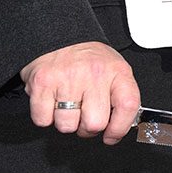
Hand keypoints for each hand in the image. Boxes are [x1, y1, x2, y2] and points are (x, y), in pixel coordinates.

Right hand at [20, 41, 139, 144]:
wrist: (58, 37)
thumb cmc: (88, 59)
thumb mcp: (114, 69)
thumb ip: (121, 96)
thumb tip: (122, 126)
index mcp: (117, 71)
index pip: (128, 106)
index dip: (120, 128)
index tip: (112, 135)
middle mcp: (94, 73)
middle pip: (94, 124)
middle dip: (88, 128)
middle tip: (84, 116)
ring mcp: (68, 78)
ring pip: (67, 126)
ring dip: (66, 122)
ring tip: (68, 104)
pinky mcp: (43, 83)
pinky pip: (43, 120)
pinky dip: (45, 117)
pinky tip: (52, 101)